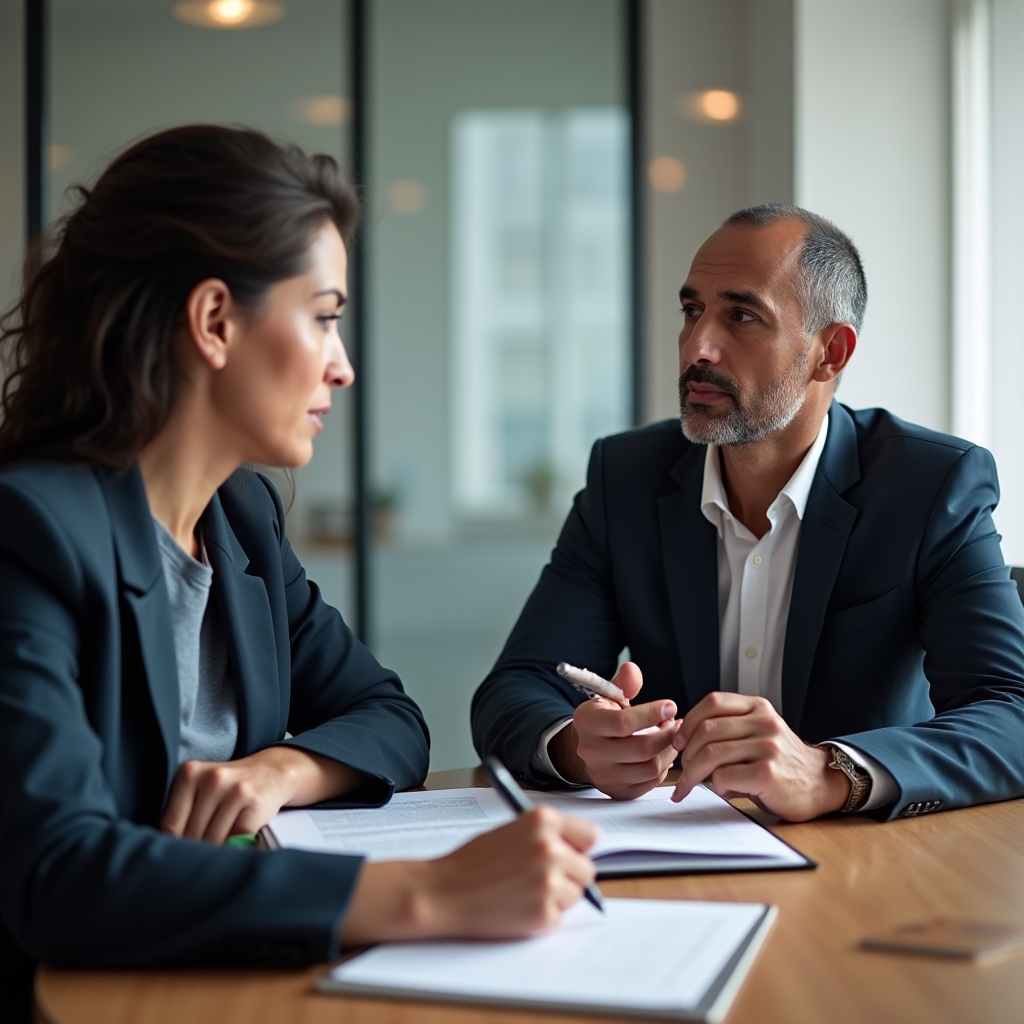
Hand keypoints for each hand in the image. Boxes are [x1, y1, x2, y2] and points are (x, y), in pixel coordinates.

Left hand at [160, 746, 362, 843]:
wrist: (272, 771)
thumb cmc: (230, 787)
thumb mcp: (201, 788)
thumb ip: (183, 815)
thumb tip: (169, 856)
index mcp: (189, 773)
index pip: (171, 825)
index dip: (174, 847)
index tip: (179, 858)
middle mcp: (212, 779)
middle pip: (192, 835)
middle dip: (196, 852)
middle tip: (198, 862)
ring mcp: (235, 790)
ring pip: (213, 840)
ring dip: (215, 853)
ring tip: (217, 858)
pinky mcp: (255, 804)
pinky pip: (237, 840)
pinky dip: (235, 850)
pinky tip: (235, 849)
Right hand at [340, 806, 598, 944]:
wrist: (443, 892)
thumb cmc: (472, 861)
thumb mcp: (511, 830)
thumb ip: (546, 835)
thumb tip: (578, 849)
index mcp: (542, 820)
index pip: (590, 835)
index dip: (577, 847)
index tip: (568, 853)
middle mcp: (550, 848)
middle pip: (587, 868)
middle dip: (569, 875)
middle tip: (538, 878)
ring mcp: (548, 882)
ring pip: (576, 894)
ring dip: (557, 897)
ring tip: (522, 891)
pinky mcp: (543, 914)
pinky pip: (559, 917)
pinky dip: (542, 916)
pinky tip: (516, 907)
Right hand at [550, 662, 680, 799]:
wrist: (586, 747)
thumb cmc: (604, 718)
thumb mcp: (609, 695)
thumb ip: (624, 683)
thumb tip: (632, 670)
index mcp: (587, 722)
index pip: (623, 723)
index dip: (652, 714)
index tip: (671, 707)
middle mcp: (591, 751)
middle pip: (642, 748)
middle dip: (668, 735)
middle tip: (677, 723)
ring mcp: (603, 775)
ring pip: (650, 768)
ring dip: (669, 751)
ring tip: (671, 735)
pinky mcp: (616, 791)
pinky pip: (650, 783)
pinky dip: (663, 767)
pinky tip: (663, 752)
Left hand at [670, 692, 849, 820]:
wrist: (822, 784)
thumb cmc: (782, 762)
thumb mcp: (758, 732)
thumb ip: (728, 728)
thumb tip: (683, 737)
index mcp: (758, 707)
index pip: (713, 702)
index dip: (689, 722)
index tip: (679, 741)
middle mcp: (764, 722)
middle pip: (707, 730)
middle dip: (687, 753)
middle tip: (684, 770)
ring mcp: (768, 747)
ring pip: (711, 754)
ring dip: (693, 773)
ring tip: (691, 784)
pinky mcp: (768, 774)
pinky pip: (724, 777)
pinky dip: (717, 786)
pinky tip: (727, 791)